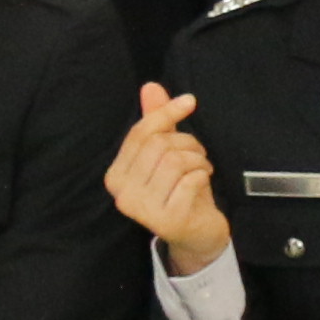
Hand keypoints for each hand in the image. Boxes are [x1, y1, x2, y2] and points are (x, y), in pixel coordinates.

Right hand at [109, 81, 227, 266]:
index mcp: (116, 175)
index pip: (140, 133)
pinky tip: (203, 183)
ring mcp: (143, 210)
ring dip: (197, 159)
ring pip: (175, 160)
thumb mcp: (167, 153)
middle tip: (198, 154)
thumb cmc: (180, 190)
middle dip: (187, 142)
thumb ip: (157, 121)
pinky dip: (203, 174)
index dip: (166, 113)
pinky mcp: (167, 219)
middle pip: (158, 145)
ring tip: (201, 168)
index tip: (189, 102)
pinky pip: (190, 179)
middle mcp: (122, 194)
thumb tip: (150, 86)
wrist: (197, 234)